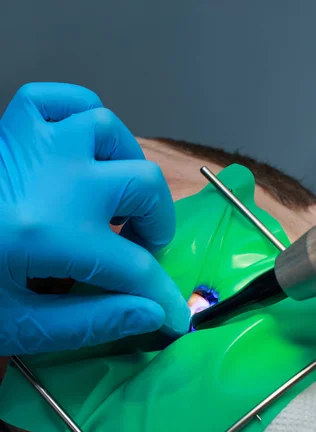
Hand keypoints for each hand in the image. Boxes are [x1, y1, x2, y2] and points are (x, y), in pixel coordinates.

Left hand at [0, 83, 189, 354]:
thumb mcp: (23, 327)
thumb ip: (93, 322)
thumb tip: (153, 313)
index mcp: (50, 235)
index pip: (135, 267)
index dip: (164, 296)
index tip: (177, 317)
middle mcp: (52, 178)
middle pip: (141, 185)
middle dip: (156, 226)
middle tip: (141, 252)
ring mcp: (30, 143)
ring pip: (108, 130)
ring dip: (127, 169)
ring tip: (118, 202)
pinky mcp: (10, 128)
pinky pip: (60, 99)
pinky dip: (83, 118)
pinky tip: (85, 150)